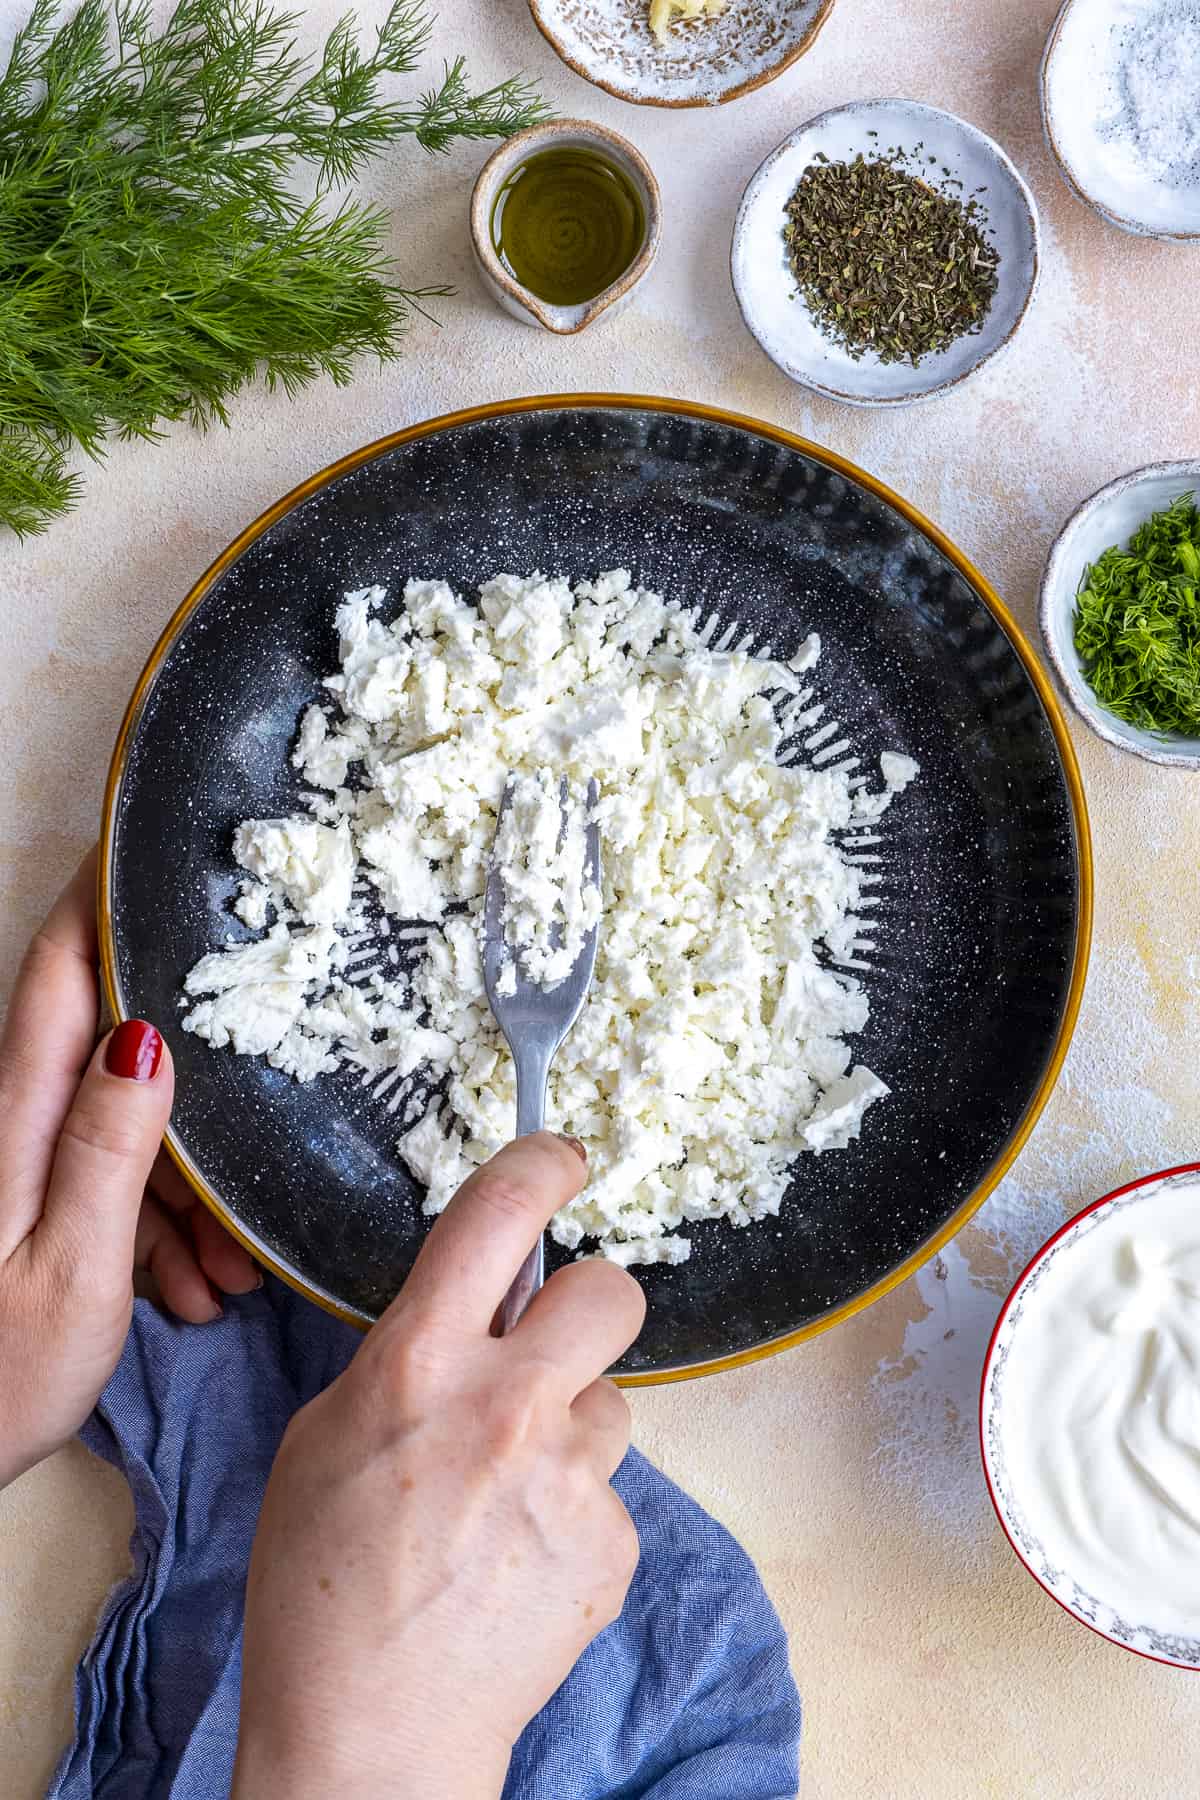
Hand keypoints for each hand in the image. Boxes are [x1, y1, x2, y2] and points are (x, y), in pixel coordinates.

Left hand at [0, 851, 259, 1487]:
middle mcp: (18, 1122)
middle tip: (265, 1096)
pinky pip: (113, 1181)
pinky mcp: (36, 1206)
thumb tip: (147, 1035)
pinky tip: (190, 1285)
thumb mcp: (72, 1268)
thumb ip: (108, 1147)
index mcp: (20, 1115)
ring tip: (226, 1265)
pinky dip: (161, 1224)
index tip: (157, 845)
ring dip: (188, 1179)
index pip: (63, 970)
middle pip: (114, 1043)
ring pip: (126, 1124)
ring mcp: (26, 1164)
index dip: (106, 898)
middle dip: (195, 1073)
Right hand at [234, 1132, 646, 1799]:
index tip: (562, 1155)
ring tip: (504, 1499)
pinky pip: (612, 1491)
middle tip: (551, 1345)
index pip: (500, 1212)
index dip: (543, 1161)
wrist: (369, 1732)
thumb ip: (407, 1357)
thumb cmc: (319, 1586)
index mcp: (419, 1364)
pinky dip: (575, 1512)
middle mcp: (507, 1406)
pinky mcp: (613, 1544)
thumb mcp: (326, 1435)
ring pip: (612, 1402)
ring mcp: (570, 1479)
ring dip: (571, 1429)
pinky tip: (519, 1558)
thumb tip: (471, 1311)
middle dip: (588, 1303)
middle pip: (610, 1289)